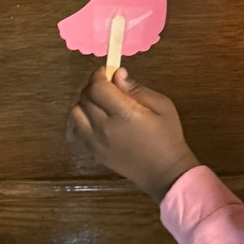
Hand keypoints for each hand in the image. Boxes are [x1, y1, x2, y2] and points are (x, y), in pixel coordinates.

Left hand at [69, 68, 200, 203]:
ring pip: (76, 113)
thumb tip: (118, 74)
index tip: (108, 71)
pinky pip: (76, 131)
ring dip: (85, 104)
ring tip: (101, 104)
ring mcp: (96, 142)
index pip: (98, 87)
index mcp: (124, 114)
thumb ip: (136, 89)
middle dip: (93, 86)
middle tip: (107, 86)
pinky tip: (96, 120)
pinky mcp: (94, 153)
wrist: (164, 172)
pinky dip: (81, 121)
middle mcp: (105, 128)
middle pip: (85, 98)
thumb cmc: (167, 136)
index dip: (99, 74)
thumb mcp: (161, 105)